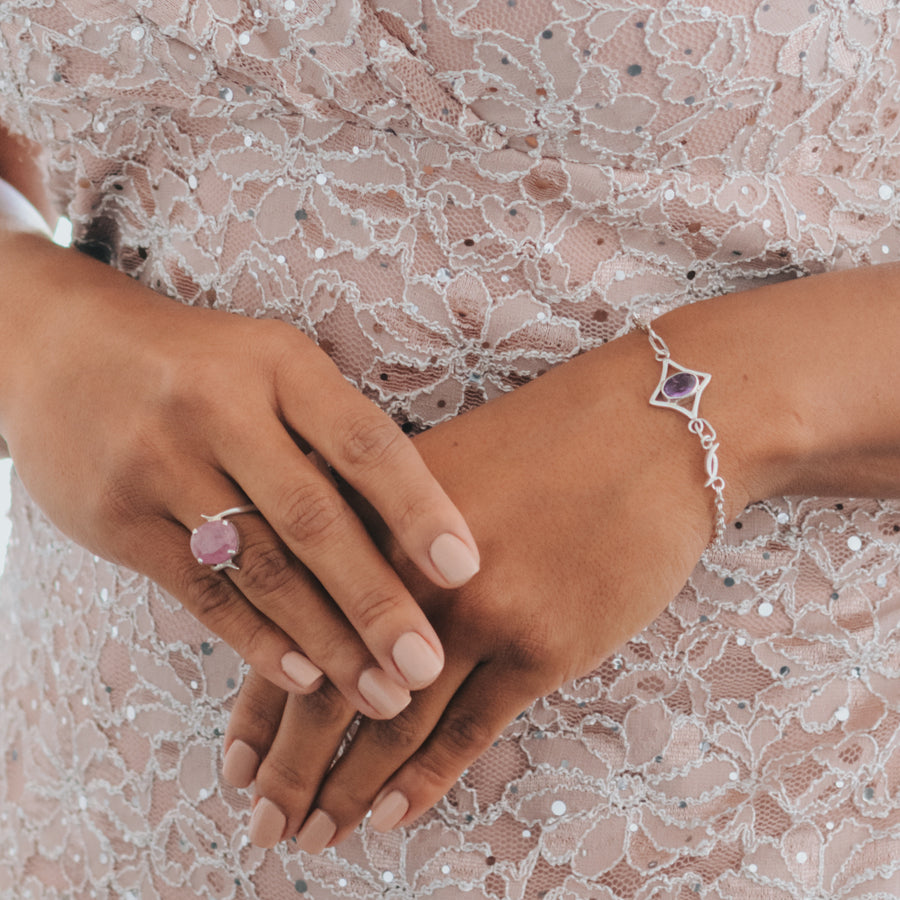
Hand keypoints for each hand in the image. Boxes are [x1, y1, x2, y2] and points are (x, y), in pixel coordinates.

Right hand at [0, 231, 480, 718]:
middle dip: (375, 603)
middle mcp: (220, 409)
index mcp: (279, 364)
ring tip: (379, 692)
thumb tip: (415, 530)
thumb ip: (332, 433)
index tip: (464, 570)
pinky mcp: (117, 517)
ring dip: (325, 640)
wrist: (65, 345)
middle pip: (313, 520)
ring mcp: (161, 464)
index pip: (363, 443)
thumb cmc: (201, 364)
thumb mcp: (271, 365)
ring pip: (259, 568)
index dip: (419, 508)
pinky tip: (302, 677)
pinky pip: (201, 591)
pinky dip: (256, 640)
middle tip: (424, 668)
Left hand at [224, 327, 744, 847]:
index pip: (290, 630)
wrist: (651, 428)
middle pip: (328, 688)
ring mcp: (477, 613)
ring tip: (313, 836)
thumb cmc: (544, 443)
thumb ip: (378, 535)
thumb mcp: (437, 470)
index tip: (235, 765)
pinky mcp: (543, 647)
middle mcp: (409, 571)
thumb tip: (334, 618)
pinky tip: (388, 817)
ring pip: (393, 724)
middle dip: (290, 767)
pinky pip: (469, 731)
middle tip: (266, 825)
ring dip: (345, 789)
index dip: (258, 706)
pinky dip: (422, 781)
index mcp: (372, 517)